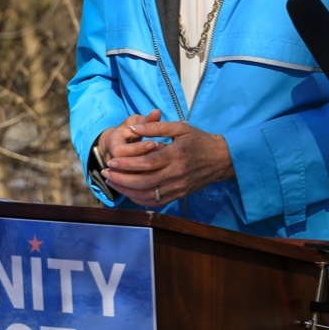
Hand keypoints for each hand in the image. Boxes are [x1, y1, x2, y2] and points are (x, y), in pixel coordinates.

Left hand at [101, 115, 234, 207]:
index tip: (111, 161)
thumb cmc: (199, 140)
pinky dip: (139, 199)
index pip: (146, 163)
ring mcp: (178, 187)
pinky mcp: (179, 195)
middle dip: (121, 179)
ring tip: (113, 183)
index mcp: (175, 155)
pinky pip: (156, 202)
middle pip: (143, 182)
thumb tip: (133, 127)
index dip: (126, 164)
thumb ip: (156, 127)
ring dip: (127, 191)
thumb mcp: (180, 127)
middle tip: (106, 173)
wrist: (222, 159)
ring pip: (147, 195)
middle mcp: (176, 174)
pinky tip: (129, 192)